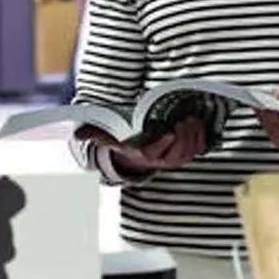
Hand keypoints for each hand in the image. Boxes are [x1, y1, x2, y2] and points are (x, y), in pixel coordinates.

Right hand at [77, 117, 207, 174]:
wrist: (141, 156)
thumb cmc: (127, 143)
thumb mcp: (109, 139)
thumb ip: (95, 134)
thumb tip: (76, 132)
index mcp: (144, 155)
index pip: (155, 153)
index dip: (164, 144)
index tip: (169, 131)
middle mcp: (162, 159)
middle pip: (177, 151)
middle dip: (183, 136)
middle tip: (184, 120)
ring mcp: (176, 157)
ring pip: (190, 150)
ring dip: (193, 134)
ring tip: (191, 119)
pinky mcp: (187, 153)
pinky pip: (199, 148)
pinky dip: (201, 136)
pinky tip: (199, 123)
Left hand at [256, 90, 278, 162]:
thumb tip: (278, 95)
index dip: (274, 112)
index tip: (262, 102)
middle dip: (267, 116)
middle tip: (258, 103)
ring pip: (275, 137)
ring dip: (267, 124)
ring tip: (261, 110)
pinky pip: (277, 143)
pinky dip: (272, 131)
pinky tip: (270, 122)